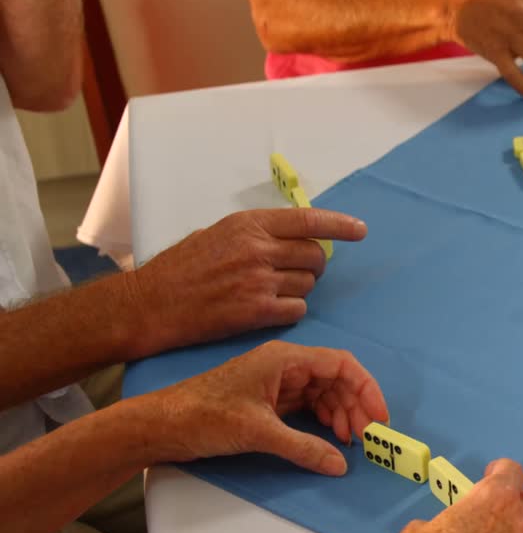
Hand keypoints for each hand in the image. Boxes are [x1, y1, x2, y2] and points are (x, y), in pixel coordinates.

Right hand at [127, 208, 366, 358]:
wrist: (151, 303)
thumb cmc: (180, 267)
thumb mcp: (217, 233)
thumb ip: (255, 234)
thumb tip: (292, 236)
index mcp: (249, 224)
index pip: (308, 220)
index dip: (340, 225)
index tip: (360, 230)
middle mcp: (258, 249)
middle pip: (315, 255)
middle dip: (315, 264)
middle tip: (299, 271)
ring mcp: (259, 281)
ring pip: (308, 284)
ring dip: (300, 289)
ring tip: (274, 290)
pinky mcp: (256, 312)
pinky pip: (297, 310)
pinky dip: (291, 310)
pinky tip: (272, 309)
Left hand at [136, 340, 387, 474]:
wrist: (160, 426)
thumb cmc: (204, 417)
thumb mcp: (257, 432)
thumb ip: (302, 447)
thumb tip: (340, 464)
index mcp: (285, 358)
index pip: (341, 364)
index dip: (366, 389)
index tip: (379, 418)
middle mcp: (286, 366)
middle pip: (336, 380)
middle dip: (356, 407)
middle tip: (367, 439)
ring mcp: (278, 383)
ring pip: (324, 395)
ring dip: (341, 416)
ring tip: (350, 442)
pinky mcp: (269, 401)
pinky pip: (308, 407)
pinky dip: (323, 422)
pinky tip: (329, 439)